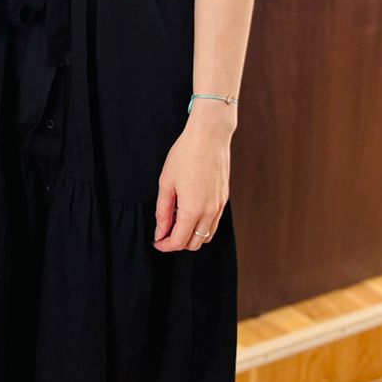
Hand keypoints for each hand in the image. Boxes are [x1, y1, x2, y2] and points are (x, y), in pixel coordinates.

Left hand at [154, 119, 230, 251]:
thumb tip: (160, 232)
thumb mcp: (166, 183)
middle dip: (178, 243)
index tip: (157, 241)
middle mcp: (209, 211)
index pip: (179, 241)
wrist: (209, 136)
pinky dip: (202, 225)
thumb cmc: (185, 155)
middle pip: (194, 244)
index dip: (165, 245)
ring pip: (207, 235)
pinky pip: (214, 222)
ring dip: (191, 236)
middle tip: (164, 232)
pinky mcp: (224, 199)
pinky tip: (189, 212)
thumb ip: (163, 211)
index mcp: (192, 209)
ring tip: (176, 222)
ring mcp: (219, 206)